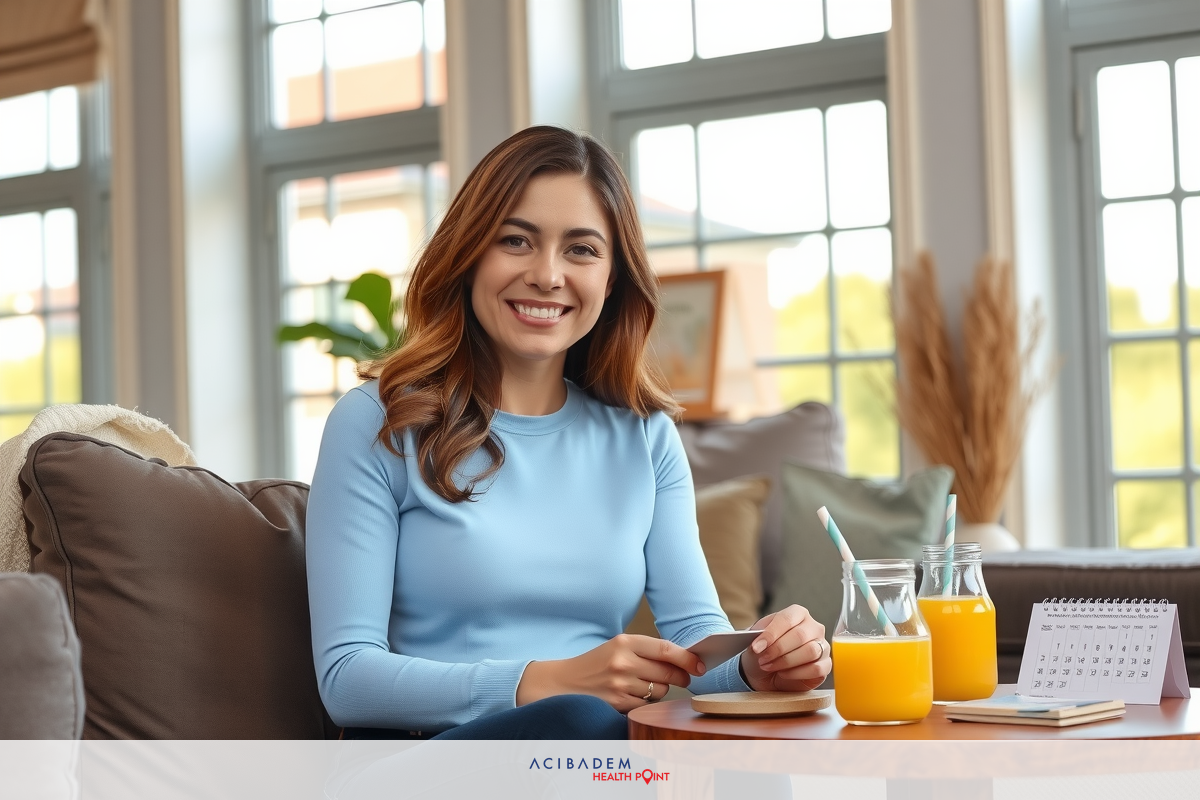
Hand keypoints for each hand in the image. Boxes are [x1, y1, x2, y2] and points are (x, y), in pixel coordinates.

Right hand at [516, 634, 705, 712]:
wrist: (565, 681)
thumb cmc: (597, 662)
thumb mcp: (618, 646)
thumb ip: (647, 650)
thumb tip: (684, 659)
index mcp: (624, 642)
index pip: (666, 650)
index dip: (688, 658)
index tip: (700, 665)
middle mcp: (622, 662)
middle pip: (667, 672)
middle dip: (681, 676)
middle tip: (686, 678)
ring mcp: (619, 684)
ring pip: (659, 690)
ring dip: (661, 690)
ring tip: (646, 684)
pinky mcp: (617, 703)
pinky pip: (646, 704)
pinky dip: (646, 701)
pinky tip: (634, 694)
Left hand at [739, 605, 830, 692]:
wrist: (766, 672)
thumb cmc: (764, 650)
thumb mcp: (756, 639)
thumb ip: (759, 638)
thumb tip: (761, 643)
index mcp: (797, 613)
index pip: (788, 619)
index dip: (771, 633)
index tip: (757, 647)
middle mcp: (813, 627)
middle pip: (800, 635)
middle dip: (778, 649)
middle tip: (762, 659)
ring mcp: (822, 646)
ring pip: (810, 651)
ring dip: (786, 662)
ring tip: (770, 666)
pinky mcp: (825, 665)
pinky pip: (817, 668)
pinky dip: (797, 673)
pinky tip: (783, 674)